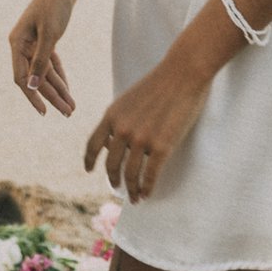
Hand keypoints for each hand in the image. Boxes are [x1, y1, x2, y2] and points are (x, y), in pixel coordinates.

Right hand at [9, 0, 78, 116]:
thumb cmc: (55, 4)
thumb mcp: (50, 34)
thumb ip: (41, 61)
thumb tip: (33, 87)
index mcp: (17, 43)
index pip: (21, 78)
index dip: (32, 96)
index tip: (45, 112)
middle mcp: (22, 44)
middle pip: (36, 78)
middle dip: (52, 96)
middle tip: (68, 113)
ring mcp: (34, 42)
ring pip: (45, 72)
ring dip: (58, 89)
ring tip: (71, 107)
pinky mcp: (46, 39)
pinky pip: (51, 63)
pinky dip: (60, 75)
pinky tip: (68, 89)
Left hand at [83, 48, 214, 202]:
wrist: (182, 72)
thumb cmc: (159, 83)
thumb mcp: (129, 98)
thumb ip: (120, 119)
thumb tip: (115, 143)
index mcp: (112, 115)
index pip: (93, 144)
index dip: (89, 160)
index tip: (89, 171)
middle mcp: (122, 129)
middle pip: (111, 165)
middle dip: (113, 180)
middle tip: (117, 188)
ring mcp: (142, 139)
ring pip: (130, 175)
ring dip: (131, 190)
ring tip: (134, 198)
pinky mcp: (162, 146)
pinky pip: (150, 176)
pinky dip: (147, 189)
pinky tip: (147, 194)